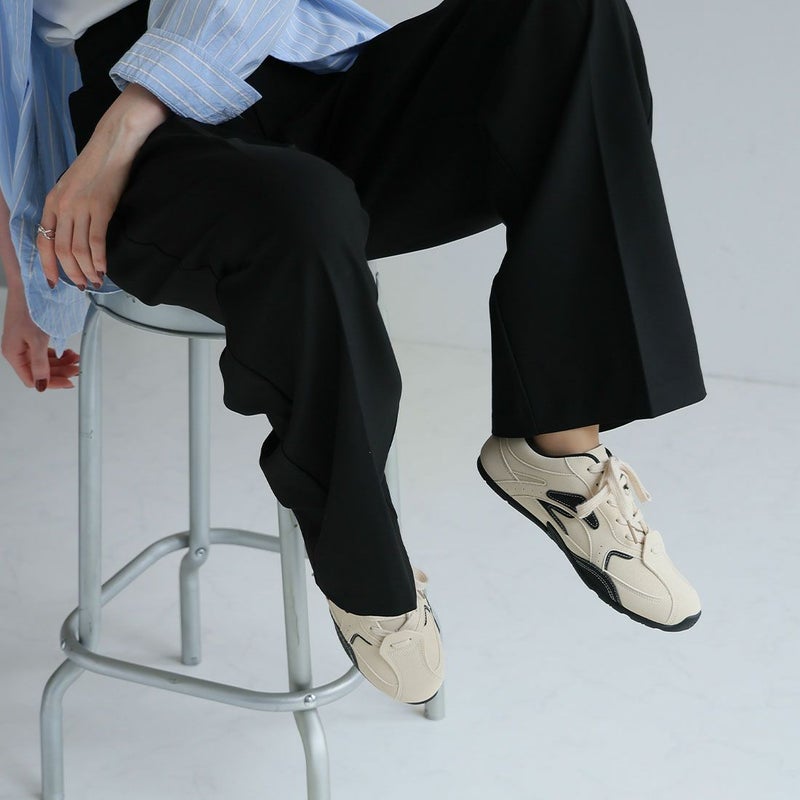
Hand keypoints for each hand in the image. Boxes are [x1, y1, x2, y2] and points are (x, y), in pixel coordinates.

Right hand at [1, 287, 79, 389]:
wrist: (28, 287)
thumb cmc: (28, 309)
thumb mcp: (37, 340)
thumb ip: (40, 364)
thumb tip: (41, 385)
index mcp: (14, 354)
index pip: (32, 379)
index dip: (51, 382)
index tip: (68, 382)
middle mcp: (17, 351)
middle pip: (40, 372)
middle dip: (60, 371)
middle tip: (76, 368)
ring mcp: (23, 344)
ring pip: (44, 362)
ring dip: (61, 362)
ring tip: (75, 358)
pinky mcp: (30, 337)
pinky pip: (44, 352)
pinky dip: (58, 354)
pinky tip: (67, 351)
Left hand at [36, 82, 170, 290]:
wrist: (113, 144)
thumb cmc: (98, 165)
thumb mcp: (74, 187)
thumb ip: (70, 209)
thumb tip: (75, 236)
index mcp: (52, 201)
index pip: (43, 241)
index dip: (47, 266)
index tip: (54, 282)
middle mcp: (62, 206)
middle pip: (60, 250)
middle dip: (71, 273)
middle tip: (82, 286)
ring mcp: (80, 206)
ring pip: (77, 249)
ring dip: (86, 270)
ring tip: (96, 281)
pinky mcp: (100, 207)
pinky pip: (96, 241)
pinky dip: (99, 259)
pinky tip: (104, 269)